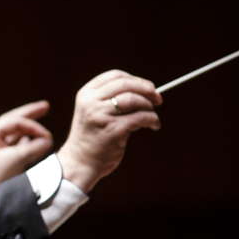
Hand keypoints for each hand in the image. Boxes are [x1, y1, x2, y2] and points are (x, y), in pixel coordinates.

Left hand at [0, 100, 53, 196]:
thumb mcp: (15, 160)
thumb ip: (33, 148)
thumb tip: (47, 140)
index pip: (15, 122)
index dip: (33, 126)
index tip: (47, 136)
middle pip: (13, 121)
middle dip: (30, 114)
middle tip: (45, 106)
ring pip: (14, 132)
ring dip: (28, 128)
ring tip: (41, 117)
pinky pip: (14, 144)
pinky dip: (26, 141)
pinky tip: (34, 139)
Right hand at [57, 69, 161, 192]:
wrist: (79, 163)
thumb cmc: (92, 137)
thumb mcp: (93, 112)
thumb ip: (111, 99)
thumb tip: (146, 91)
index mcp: (85, 95)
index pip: (115, 76)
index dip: (135, 79)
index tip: (147, 87)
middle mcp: (91, 102)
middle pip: (126, 84)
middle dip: (147, 89)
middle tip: (158, 99)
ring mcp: (100, 116)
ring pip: (134, 99)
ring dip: (149, 106)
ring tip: (152, 115)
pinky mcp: (112, 130)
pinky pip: (140, 118)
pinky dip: (152, 120)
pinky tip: (154, 125)